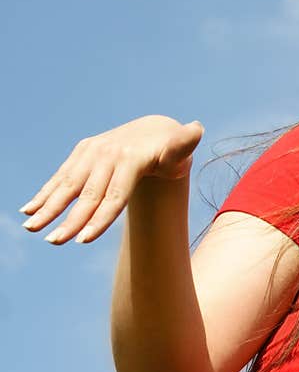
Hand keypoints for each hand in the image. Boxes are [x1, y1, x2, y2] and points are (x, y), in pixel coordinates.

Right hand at [20, 115, 203, 244]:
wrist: (155, 130)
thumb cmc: (171, 150)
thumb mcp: (181, 148)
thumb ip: (186, 144)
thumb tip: (197, 129)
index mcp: (131, 158)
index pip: (115, 195)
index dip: (100, 219)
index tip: (84, 240)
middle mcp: (108, 153)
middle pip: (88, 195)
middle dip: (70, 220)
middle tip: (54, 242)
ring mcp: (93, 152)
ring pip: (68, 185)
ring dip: (48, 207)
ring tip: (31, 227)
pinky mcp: (83, 152)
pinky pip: (62, 176)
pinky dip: (45, 193)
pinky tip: (28, 210)